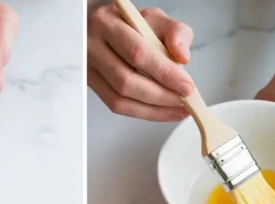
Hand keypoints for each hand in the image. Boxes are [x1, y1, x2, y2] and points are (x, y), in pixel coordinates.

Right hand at [87, 4, 192, 121]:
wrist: (110, 29)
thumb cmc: (134, 24)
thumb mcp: (158, 19)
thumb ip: (176, 33)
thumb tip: (183, 57)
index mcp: (107, 23)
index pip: (137, 53)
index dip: (164, 73)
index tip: (187, 86)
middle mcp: (91, 46)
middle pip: (126, 81)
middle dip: (161, 96)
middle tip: (185, 101)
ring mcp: (87, 68)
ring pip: (120, 99)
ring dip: (154, 110)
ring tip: (178, 110)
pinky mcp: (91, 85)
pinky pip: (116, 106)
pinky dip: (144, 112)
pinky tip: (163, 111)